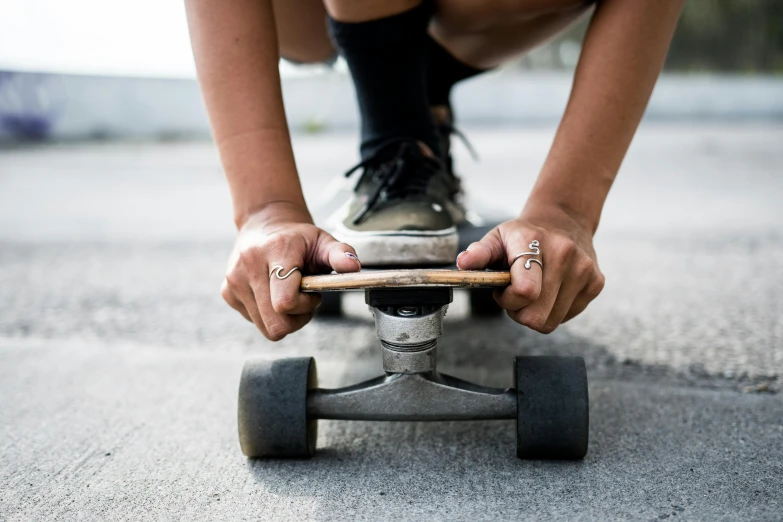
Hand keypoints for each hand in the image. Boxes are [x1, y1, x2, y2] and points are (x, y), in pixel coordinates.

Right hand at [221, 203, 360, 340]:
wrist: (264, 223)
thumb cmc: (298, 237)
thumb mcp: (324, 241)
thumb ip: (341, 254)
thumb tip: (353, 267)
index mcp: (275, 251)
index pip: (285, 302)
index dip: (304, 306)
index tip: (312, 292)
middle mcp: (249, 266)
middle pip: (275, 323)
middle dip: (296, 318)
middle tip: (303, 297)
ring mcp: (234, 281)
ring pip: (265, 327)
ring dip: (283, 317)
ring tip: (289, 294)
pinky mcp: (227, 292)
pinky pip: (253, 321)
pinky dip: (267, 314)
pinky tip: (273, 293)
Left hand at [456, 205, 604, 332]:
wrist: (564, 219)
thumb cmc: (525, 234)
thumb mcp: (497, 237)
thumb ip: (479, 253)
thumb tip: (464, 263)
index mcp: (535, 242)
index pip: (525, 291)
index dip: (509, 300)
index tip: (504, 290)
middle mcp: (564, 255)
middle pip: (537, 316)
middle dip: (520, 311)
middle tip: (516, 294)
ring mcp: (584, 270)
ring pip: (552, 321)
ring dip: (537, 312)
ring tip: (533, 290)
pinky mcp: (596, 282)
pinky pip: (568, 316)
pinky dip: (555, 309)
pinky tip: (550, 290)